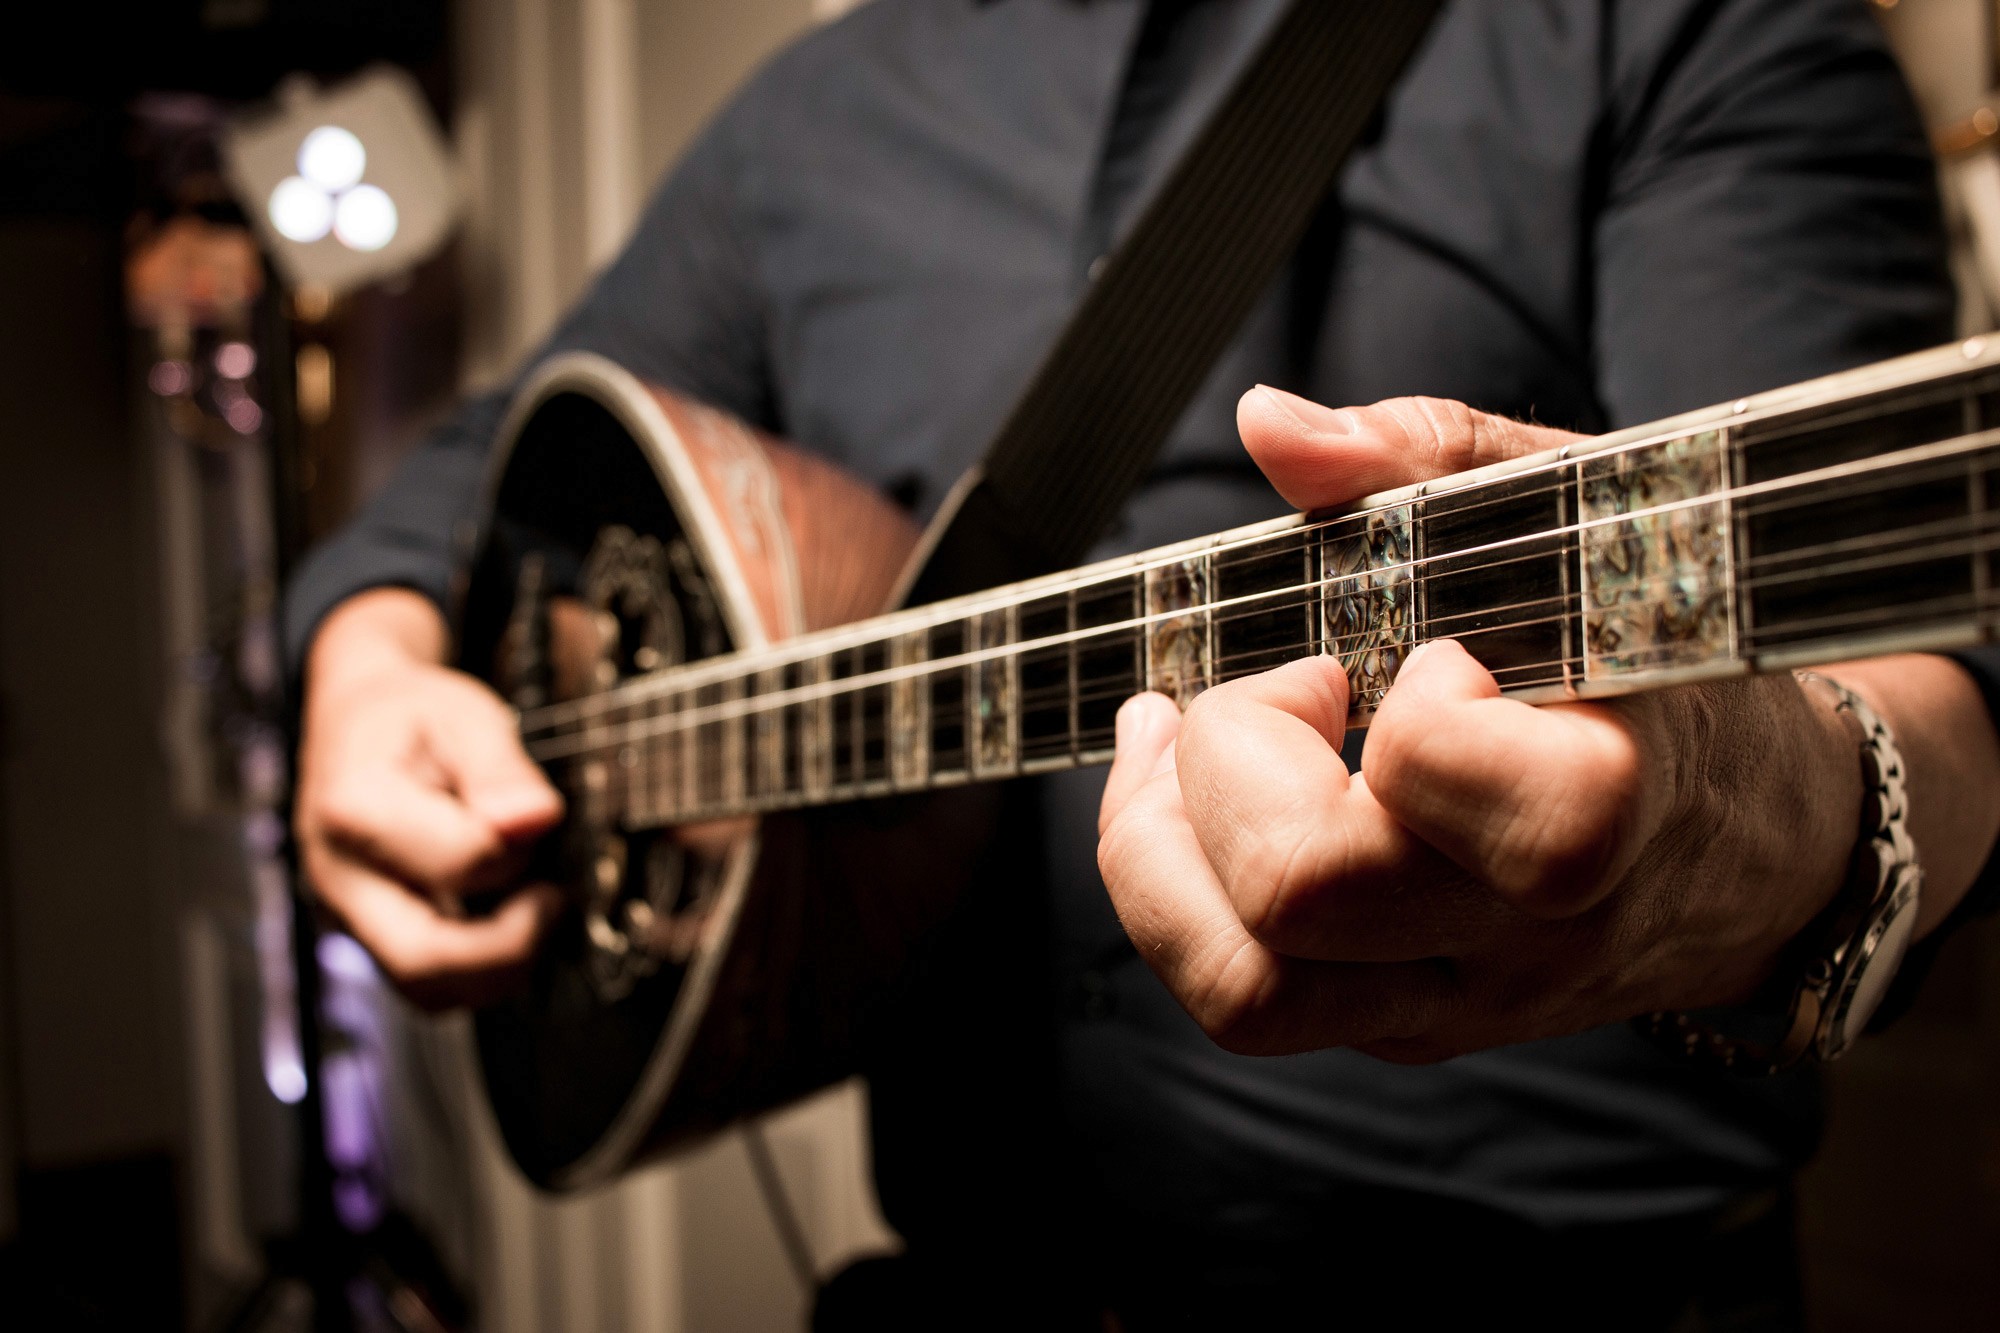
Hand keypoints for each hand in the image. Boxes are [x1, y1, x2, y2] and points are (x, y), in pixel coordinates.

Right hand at [296, 589, 563, 1008]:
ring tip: (538, 907)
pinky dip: (481, 965)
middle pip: (423, 963)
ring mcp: (349, 915)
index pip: (456, 865)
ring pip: (427, 989)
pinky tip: (512, 918)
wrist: (358, 720)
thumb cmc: (411, 715)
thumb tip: (534, 820)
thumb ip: (501, 770)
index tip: (543, 820)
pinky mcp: (371, 934)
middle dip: (511, 949)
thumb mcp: (464, 714)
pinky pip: (430, 978)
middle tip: (555, 900)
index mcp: (355, 809)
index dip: (516, 850)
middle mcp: (340, 877)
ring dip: (500, 966)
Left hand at [1094, 389, 1862, 1059]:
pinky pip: (1241, 998)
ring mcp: (1453, 999)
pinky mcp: (1400, 1027)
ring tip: (1172, 747)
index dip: (1396, 703)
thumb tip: (1273, 427)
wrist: (1768, 841)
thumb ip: (1429, 456)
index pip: (1435, 779)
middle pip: (1295, 898)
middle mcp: (1521, 934)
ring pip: (1240, 993)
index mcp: (1600, 801)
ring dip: (1153, 852)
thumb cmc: (1663, 657)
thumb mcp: (1583, 520)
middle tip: (1290, 689)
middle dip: (1226, 761)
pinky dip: (1172, 888)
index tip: (1434, 657)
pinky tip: (1196, 794)